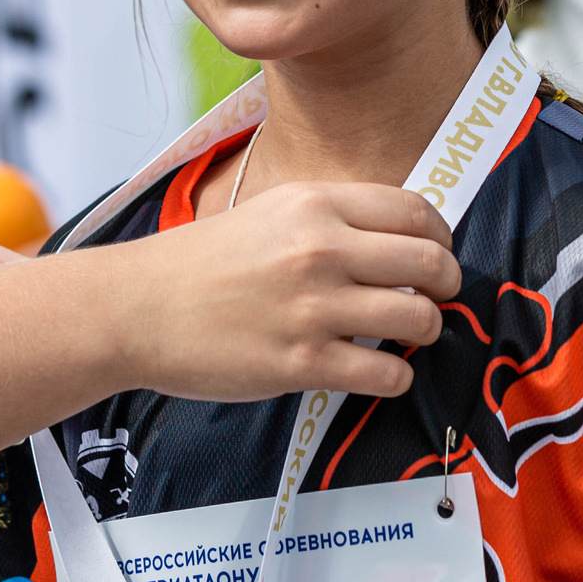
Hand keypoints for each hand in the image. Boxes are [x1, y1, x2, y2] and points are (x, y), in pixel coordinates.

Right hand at [89, 181, 462, 402]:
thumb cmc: (200, 264)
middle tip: (434, 299)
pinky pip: (387, 374)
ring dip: (424, 331)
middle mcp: (321, 249)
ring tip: (404, 337)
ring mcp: (314, 308)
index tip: (437, 255)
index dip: (441, 237)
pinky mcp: (302, 363)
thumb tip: (396, 240)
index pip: (417, 211)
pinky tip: (377, 371)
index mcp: (314, 204)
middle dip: (445, 285)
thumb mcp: (269, 213)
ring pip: (419, 319)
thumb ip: (330, 220)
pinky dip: (395, 377)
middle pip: (431, 263)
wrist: (137, 308)